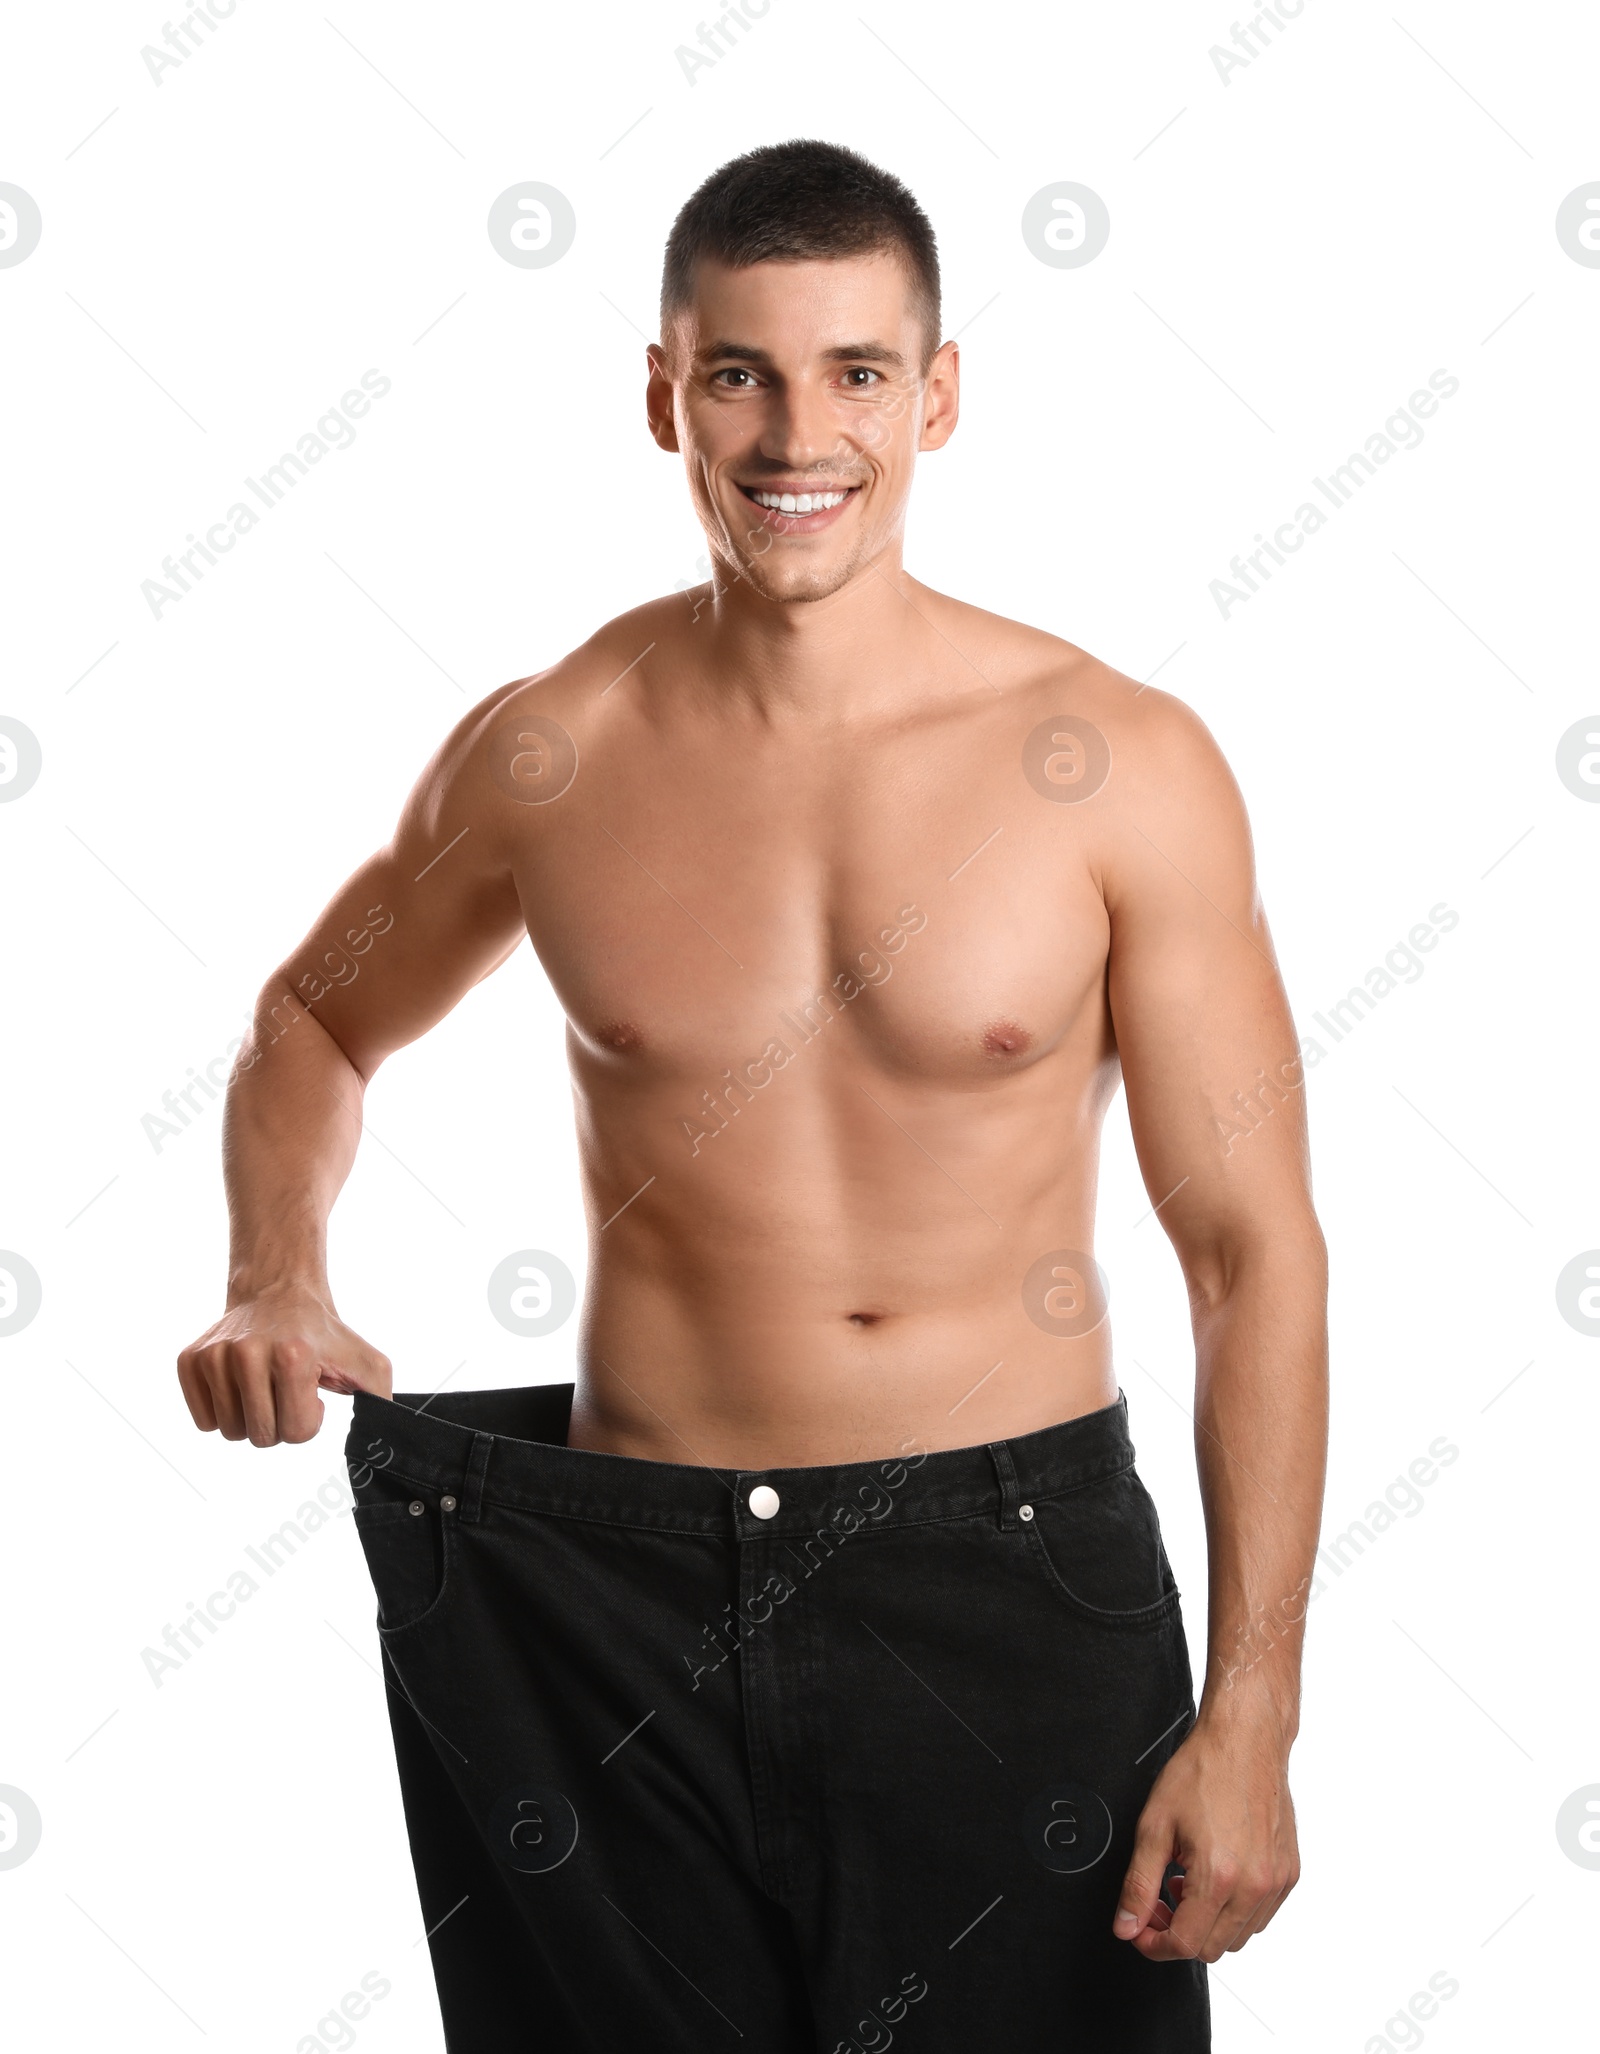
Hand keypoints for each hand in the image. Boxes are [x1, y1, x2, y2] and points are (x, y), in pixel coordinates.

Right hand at [177, 1287, 391, 1445]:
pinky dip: (223, 1412)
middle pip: (261, 1437)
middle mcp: (247, 1353)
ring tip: (263, 1385)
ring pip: (230, 1432)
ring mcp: (214, 1356)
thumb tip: (383, 1443)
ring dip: (251, 1418)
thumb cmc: (321, 1334)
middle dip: (279, 1422)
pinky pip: (203, 1421)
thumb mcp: (366, 1362)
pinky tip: (239, 1384)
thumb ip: (382, 1402)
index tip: (310, 1392)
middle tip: (285, 1389)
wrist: (278, 1292)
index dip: (308, 1420)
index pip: (297, 1433)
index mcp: (293, 1356)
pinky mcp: (189, 1359)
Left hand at [1113, 1708, 1299, 1961]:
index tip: (1139, 1929)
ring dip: (1207, 1923)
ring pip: (1238, 1937)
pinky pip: (1260, 1916)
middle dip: (1178, 1933)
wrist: (1244, 1741)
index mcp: (1219, 1877)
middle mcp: (1254, 1886)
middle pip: (1211, 1947)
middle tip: (1158, 1901)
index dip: (1154, 1944)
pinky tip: (1216, 1877)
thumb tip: (1126, 1925)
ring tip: (1186, 1882)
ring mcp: (1276, 1882)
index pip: (1185, 1945)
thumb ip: (1138, 1884)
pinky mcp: (1289, 1873)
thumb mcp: (1154, 1826)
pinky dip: (1235, 1910)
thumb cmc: (1202, 1772)